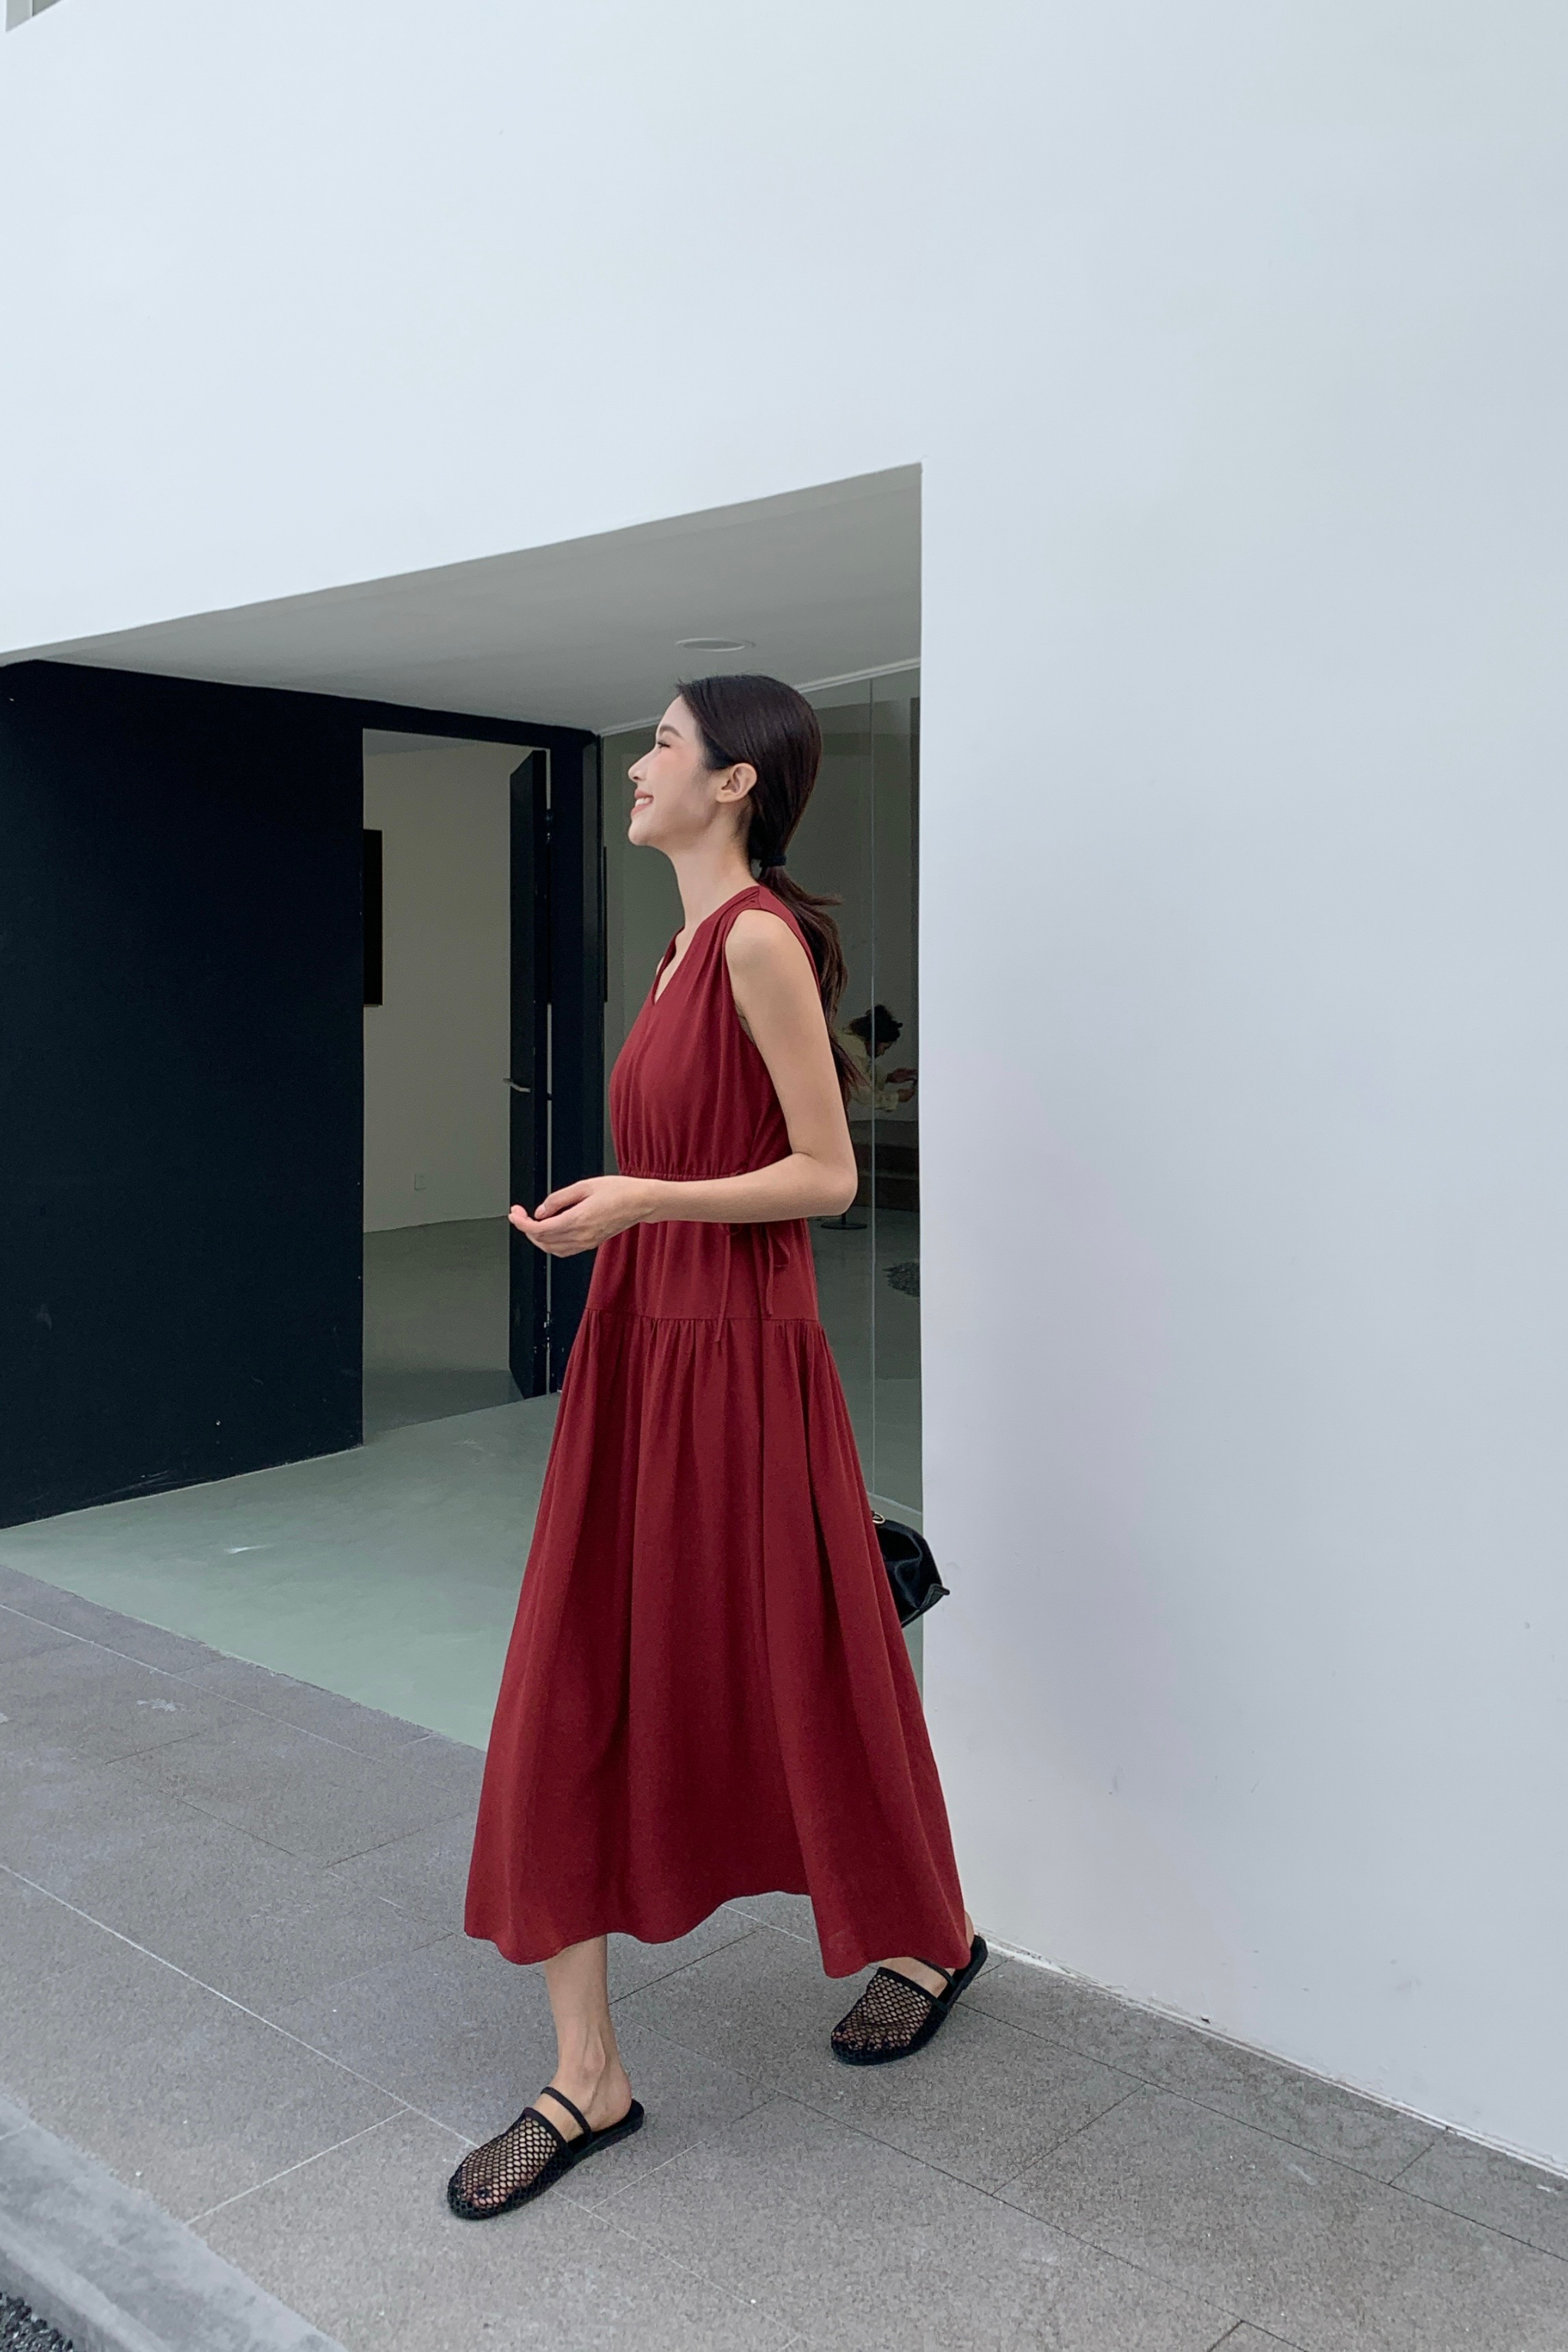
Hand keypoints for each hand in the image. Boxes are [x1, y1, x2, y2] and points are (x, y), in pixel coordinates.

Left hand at [508, 1176, 653, 1256]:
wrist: (641, 1202)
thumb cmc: (619, 1191)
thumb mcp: (585, 1185)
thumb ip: (558, 1199)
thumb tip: (541, 1210)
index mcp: (578, 1219)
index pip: (540, 1229)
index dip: (522, 1223)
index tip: (515, 1214)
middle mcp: (581, 1235)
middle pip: (542, 1241)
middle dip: (526, 1228)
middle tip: (520, 1214)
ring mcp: (586, 1242)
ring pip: (551, 1249)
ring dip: (537, 1238)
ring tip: (532, 1222)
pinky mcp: (591, 1244)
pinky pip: (564, 1250)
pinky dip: (550, 1243)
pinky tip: (549, 1231)